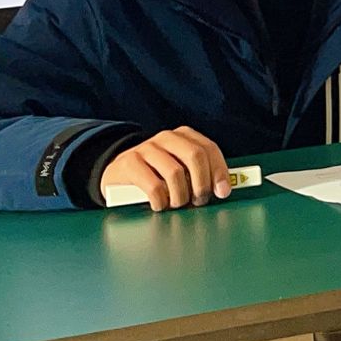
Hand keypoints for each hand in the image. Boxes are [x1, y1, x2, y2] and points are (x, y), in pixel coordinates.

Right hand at [100, 126, 230, 211]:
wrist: (117, 174)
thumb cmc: (156, 174)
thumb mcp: (180, 169)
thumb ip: (200, 174)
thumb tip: (223, 189)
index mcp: (183, 136)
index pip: (209, 149)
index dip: (219, 171)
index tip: (223, 191)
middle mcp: (166, 138)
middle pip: (194, 156)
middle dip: (202, 183)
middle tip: (199, 201)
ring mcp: (147, 148)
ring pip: (175, 173)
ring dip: (180, 196)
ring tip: (176, 204)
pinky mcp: (130, 163)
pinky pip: (154, 186)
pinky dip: (161, 201)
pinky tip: (160, 204)